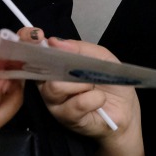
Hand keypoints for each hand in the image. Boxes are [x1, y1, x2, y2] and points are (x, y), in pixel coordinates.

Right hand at [34, 34, 143, 155]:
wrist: (126, 112)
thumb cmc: (111, 83)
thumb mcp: (101, 58)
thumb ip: (79, 48)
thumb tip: (54, 42)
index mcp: (55, 67)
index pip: (33, 53)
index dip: (29, 42)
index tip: (37, 35)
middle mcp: (48, 85)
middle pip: (42, 72)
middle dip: (65, 66)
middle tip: (83, 70)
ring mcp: (55, 104)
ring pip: (55, 88)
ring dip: (80, 83)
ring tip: (93, 85)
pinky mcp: (67, 120)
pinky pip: (75, 105)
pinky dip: (93, 98)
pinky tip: (101, 100)